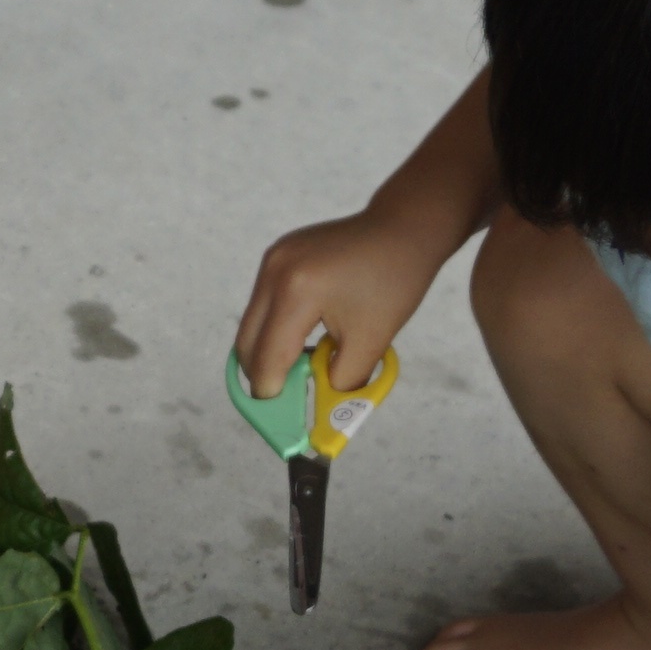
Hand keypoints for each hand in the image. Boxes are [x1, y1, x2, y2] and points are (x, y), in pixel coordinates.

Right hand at [233, 205, 454, 394]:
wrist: (403, 228)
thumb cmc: (394, 281)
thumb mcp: (371, 341)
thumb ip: (340, 382)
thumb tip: (320, 414)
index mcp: (298, 291)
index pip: (267, 357)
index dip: (273, 394)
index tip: (282, 421)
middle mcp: (275, 271)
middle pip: (247, 342)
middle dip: (262, 377)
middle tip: (286, 401)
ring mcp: (272, 260)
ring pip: (252, 325)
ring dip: (269, 353)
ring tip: (302, 368)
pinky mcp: (277, 256)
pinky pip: (264, 305)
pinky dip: (276, 330)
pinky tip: (304, 339)